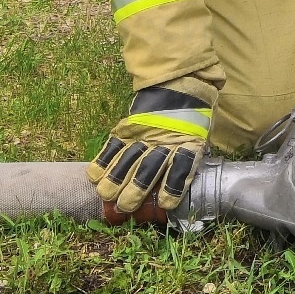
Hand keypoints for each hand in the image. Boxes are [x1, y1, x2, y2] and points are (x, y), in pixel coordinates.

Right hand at [88, 77, 215, 216]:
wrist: (180, 88)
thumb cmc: (191, 123)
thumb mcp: (200, 140)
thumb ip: (188, 163)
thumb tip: (174, 195)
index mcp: (189, 144)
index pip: (181, 167)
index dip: (172, 186)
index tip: (165, 204)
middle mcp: (165, 141)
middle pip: (149, 167)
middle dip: (135, 189)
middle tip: (124, 206)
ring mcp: (144, 134)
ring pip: (128, 158)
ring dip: (114, 178)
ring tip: (105, 194)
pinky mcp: (128, 128)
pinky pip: (113, 145)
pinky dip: (102, 160)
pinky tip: (94, 175)